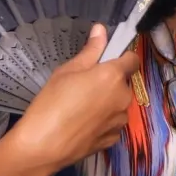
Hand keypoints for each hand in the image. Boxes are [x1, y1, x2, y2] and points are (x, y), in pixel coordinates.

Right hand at [5, 24, 139, 175]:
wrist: (43, 146)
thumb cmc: (52, 102)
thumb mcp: (68, 71)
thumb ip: (90, 50)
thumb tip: (102, 29)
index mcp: (113, 76)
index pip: (132, 60)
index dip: (121, 58)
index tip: (106, 62)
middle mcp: (124, 97)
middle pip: (123, 83)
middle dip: (109, 83)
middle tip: (83, 87)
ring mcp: (120, 121)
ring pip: (118, 104)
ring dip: (107, 103)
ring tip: (80, 109)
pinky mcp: (114, 139)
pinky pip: (112, 124)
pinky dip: (102, 122)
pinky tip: (82, 125)